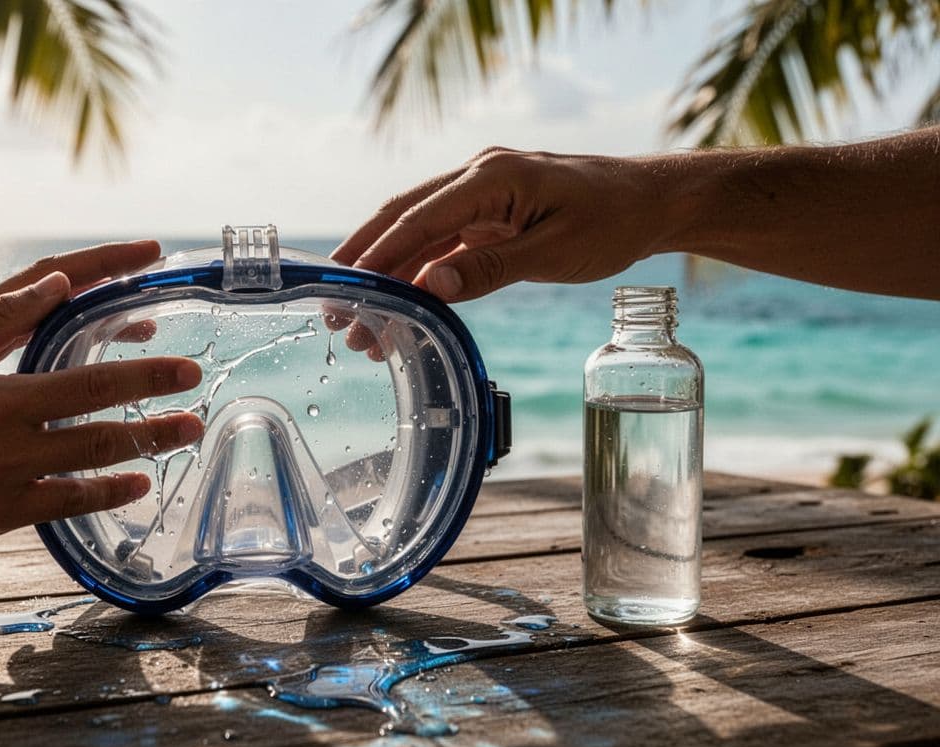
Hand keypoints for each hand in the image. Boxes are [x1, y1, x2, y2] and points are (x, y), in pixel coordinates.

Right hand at [0, 241, 204, 540]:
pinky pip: (66, 505)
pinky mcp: (1, 516)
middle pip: (100, 413)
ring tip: (187, 431)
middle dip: (155, 395)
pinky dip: (106, 493)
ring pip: (93, 462)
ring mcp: (8, 480)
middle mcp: (9, 437)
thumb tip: (59, 281)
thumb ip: (2, 318)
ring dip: (147, 445)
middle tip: (196, 382)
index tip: (173, 334)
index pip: (85, 359)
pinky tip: (138, 482)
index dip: (136, 345)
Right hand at [331, 148, 662, 301]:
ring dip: (389, 276)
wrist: (655, 202)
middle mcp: (479, 176)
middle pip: (403, 218)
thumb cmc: (615, 221)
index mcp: (492, 176)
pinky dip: (419, 274)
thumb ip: (491, 267)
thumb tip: (431, 287)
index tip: (345, 290)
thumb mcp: (556, 251)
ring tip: (363, 327)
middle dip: (366, 265)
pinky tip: (404, 307)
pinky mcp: (490, 213)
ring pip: (419, 234)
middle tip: (335, 311)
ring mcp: (482, 193)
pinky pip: (443, 242)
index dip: (378, 254)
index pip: (419, 216)